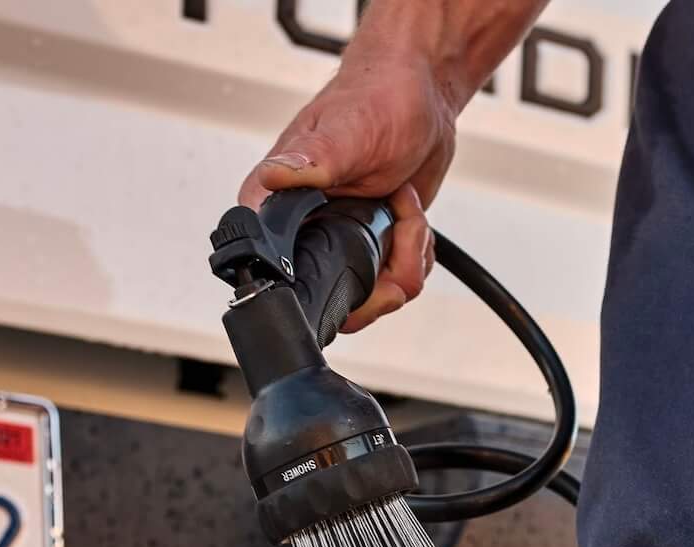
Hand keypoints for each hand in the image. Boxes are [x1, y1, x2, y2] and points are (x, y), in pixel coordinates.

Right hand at [237, 50, 452, 329]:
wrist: (421, 95)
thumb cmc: (379, 98)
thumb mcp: (347, 131)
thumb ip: (312, 161)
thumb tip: (272, 179)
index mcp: (278, 207)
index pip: (285, 279)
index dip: (333, 284)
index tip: (365, 250)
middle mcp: (304, 232)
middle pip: (343, 303)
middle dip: (386, 275)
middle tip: (398, 225)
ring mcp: (341, 244)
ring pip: (378, 297)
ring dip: (408, 254)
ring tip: (403, 204)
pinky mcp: (372, 248)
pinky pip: (398, 282)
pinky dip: (416, 252)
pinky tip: (409, 214)